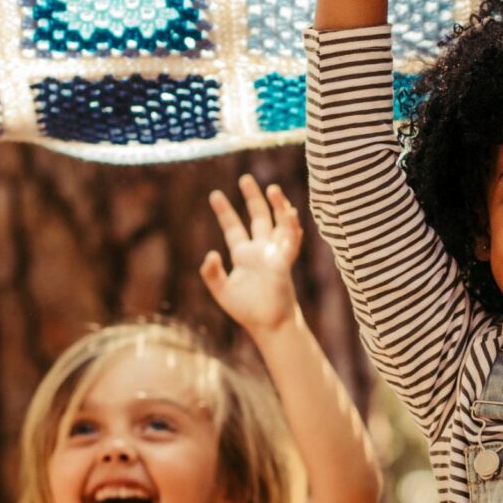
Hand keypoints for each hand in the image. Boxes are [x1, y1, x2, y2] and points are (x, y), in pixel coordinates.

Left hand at [200, 173, 303, 334]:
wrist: (268, 324)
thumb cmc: (247, 309)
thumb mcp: (221, 290)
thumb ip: (212, 273)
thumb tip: (211, 253)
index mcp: (244, 255)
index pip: (233, 227)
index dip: (225, 211)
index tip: (215, 194)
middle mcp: (261, 249)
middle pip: (258, 217)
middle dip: (252, 198)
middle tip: (245, 178)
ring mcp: (275, 253)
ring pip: (278, 223)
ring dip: (277, 206)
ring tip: (272, 189)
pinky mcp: (285, 262)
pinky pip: (291, 240)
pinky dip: (292, 227)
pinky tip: (290, 213)